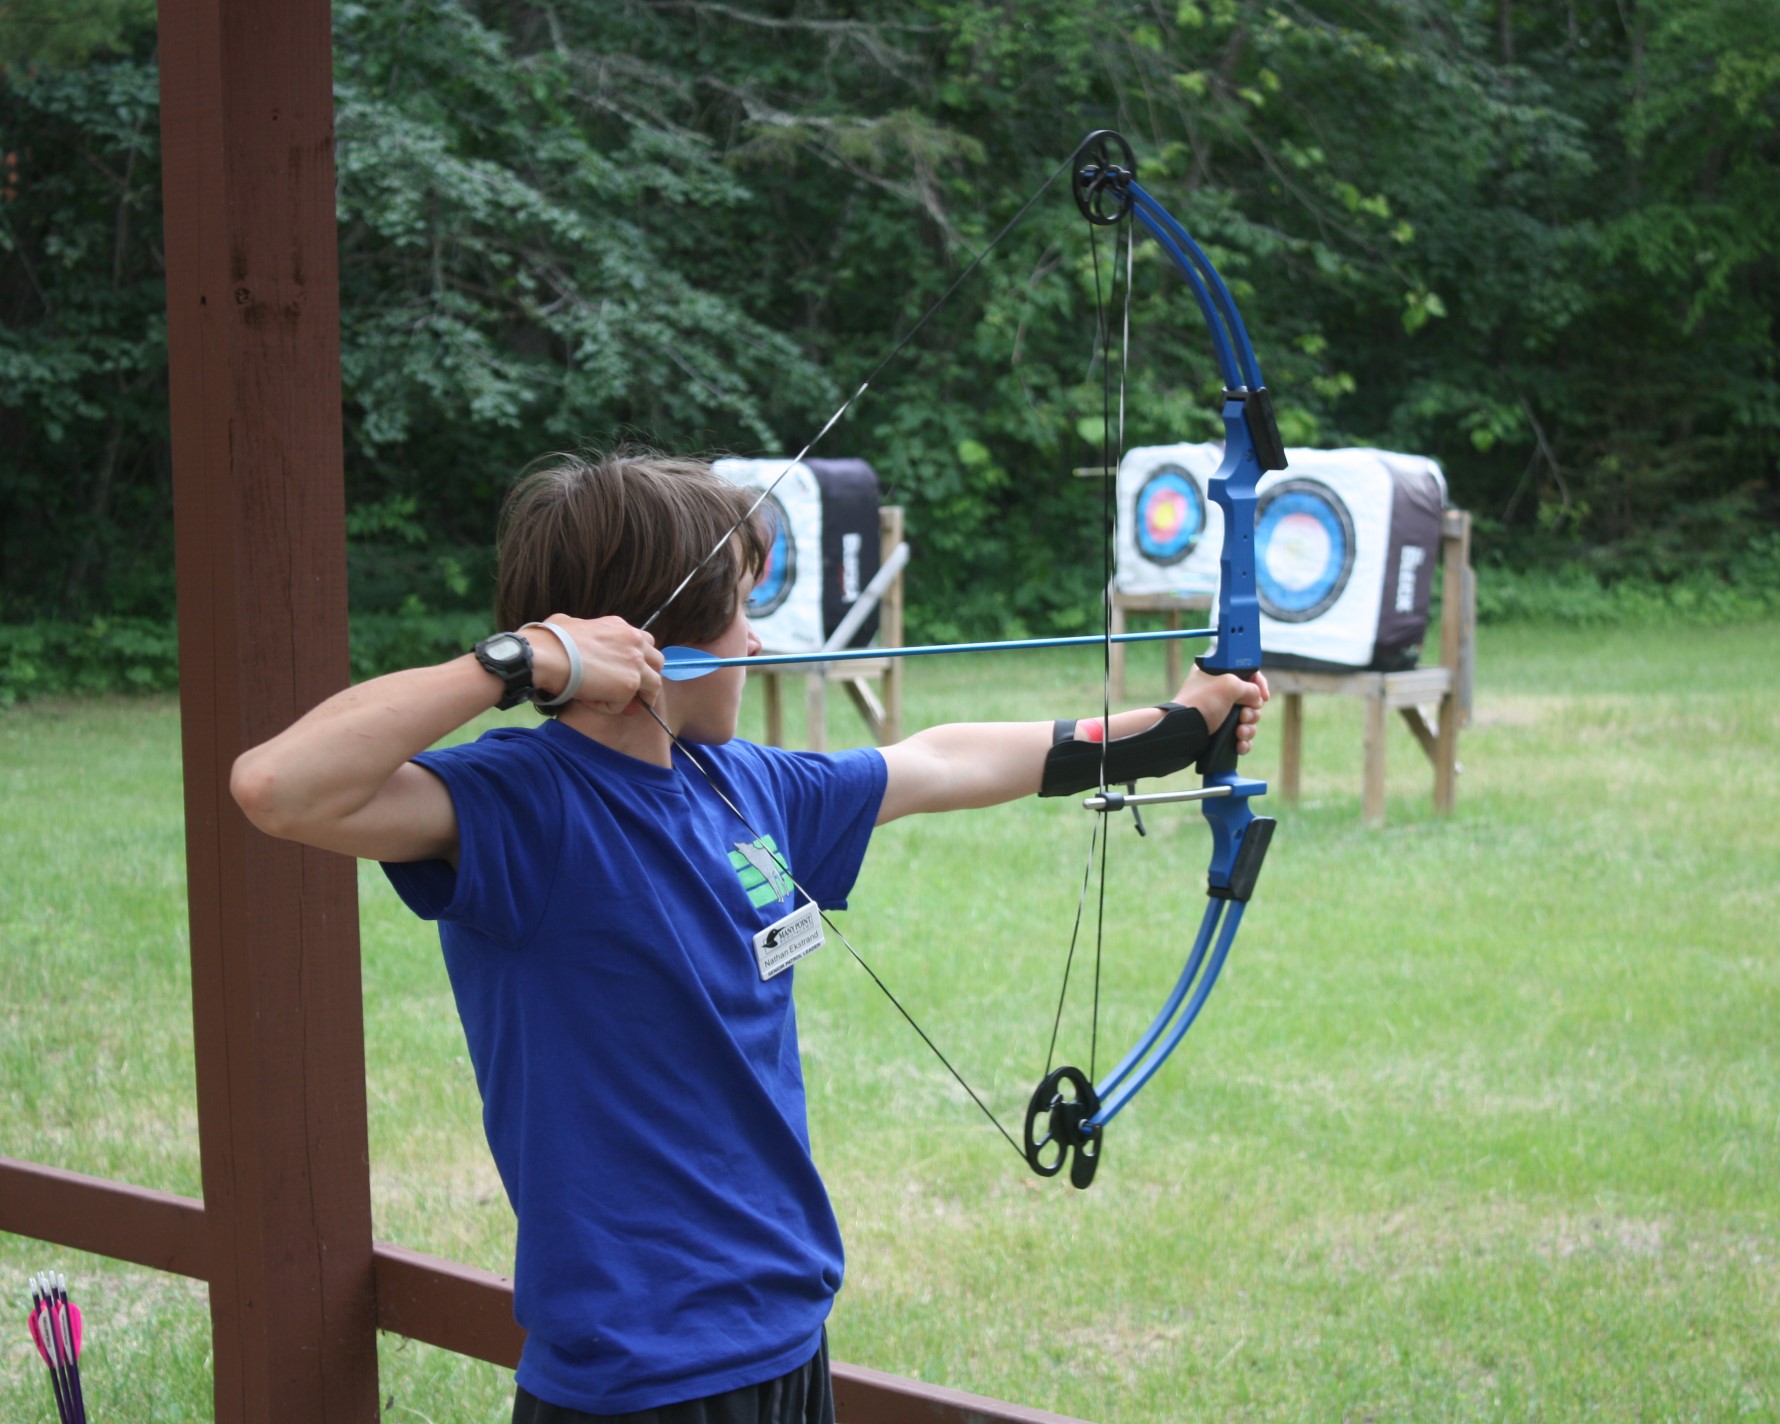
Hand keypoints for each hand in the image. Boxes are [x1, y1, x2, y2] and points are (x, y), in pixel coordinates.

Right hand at [530, 615, 662, 714]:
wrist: (545, 655)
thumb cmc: (550, 640)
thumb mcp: (570, 623)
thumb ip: (583, 628)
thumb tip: (574, 629)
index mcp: (620, 626)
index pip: (642, 642)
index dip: (636, 659)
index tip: (623, 671)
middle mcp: (634, 641)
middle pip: (657, 661)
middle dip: (647, 676)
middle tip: (630, 690)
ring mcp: (635, 662)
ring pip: (653, 685)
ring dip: (638, 696)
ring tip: (618, 704)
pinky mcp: (630, 684)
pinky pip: (625, 703)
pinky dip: (611, 707)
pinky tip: (592, 702)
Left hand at [1174, 667, 1269, 755]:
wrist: (1183, 731)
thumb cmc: (1202, 703)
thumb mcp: (1229, 685)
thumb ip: (1249, 687)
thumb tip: (1257, 699)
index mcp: (1217, 674)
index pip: (1247, 673)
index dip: (1259, 684)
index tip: (1264, 697)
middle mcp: (1218, 692)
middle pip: (1250, 701)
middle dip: (1252, 712)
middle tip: (1244, 716)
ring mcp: (1219, 713)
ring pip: (1247, 721)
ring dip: (1248, 729)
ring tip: (1239, 733)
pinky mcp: (1218, 731)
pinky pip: (1240, 737)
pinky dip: (1242, 742)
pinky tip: (1238, 745)